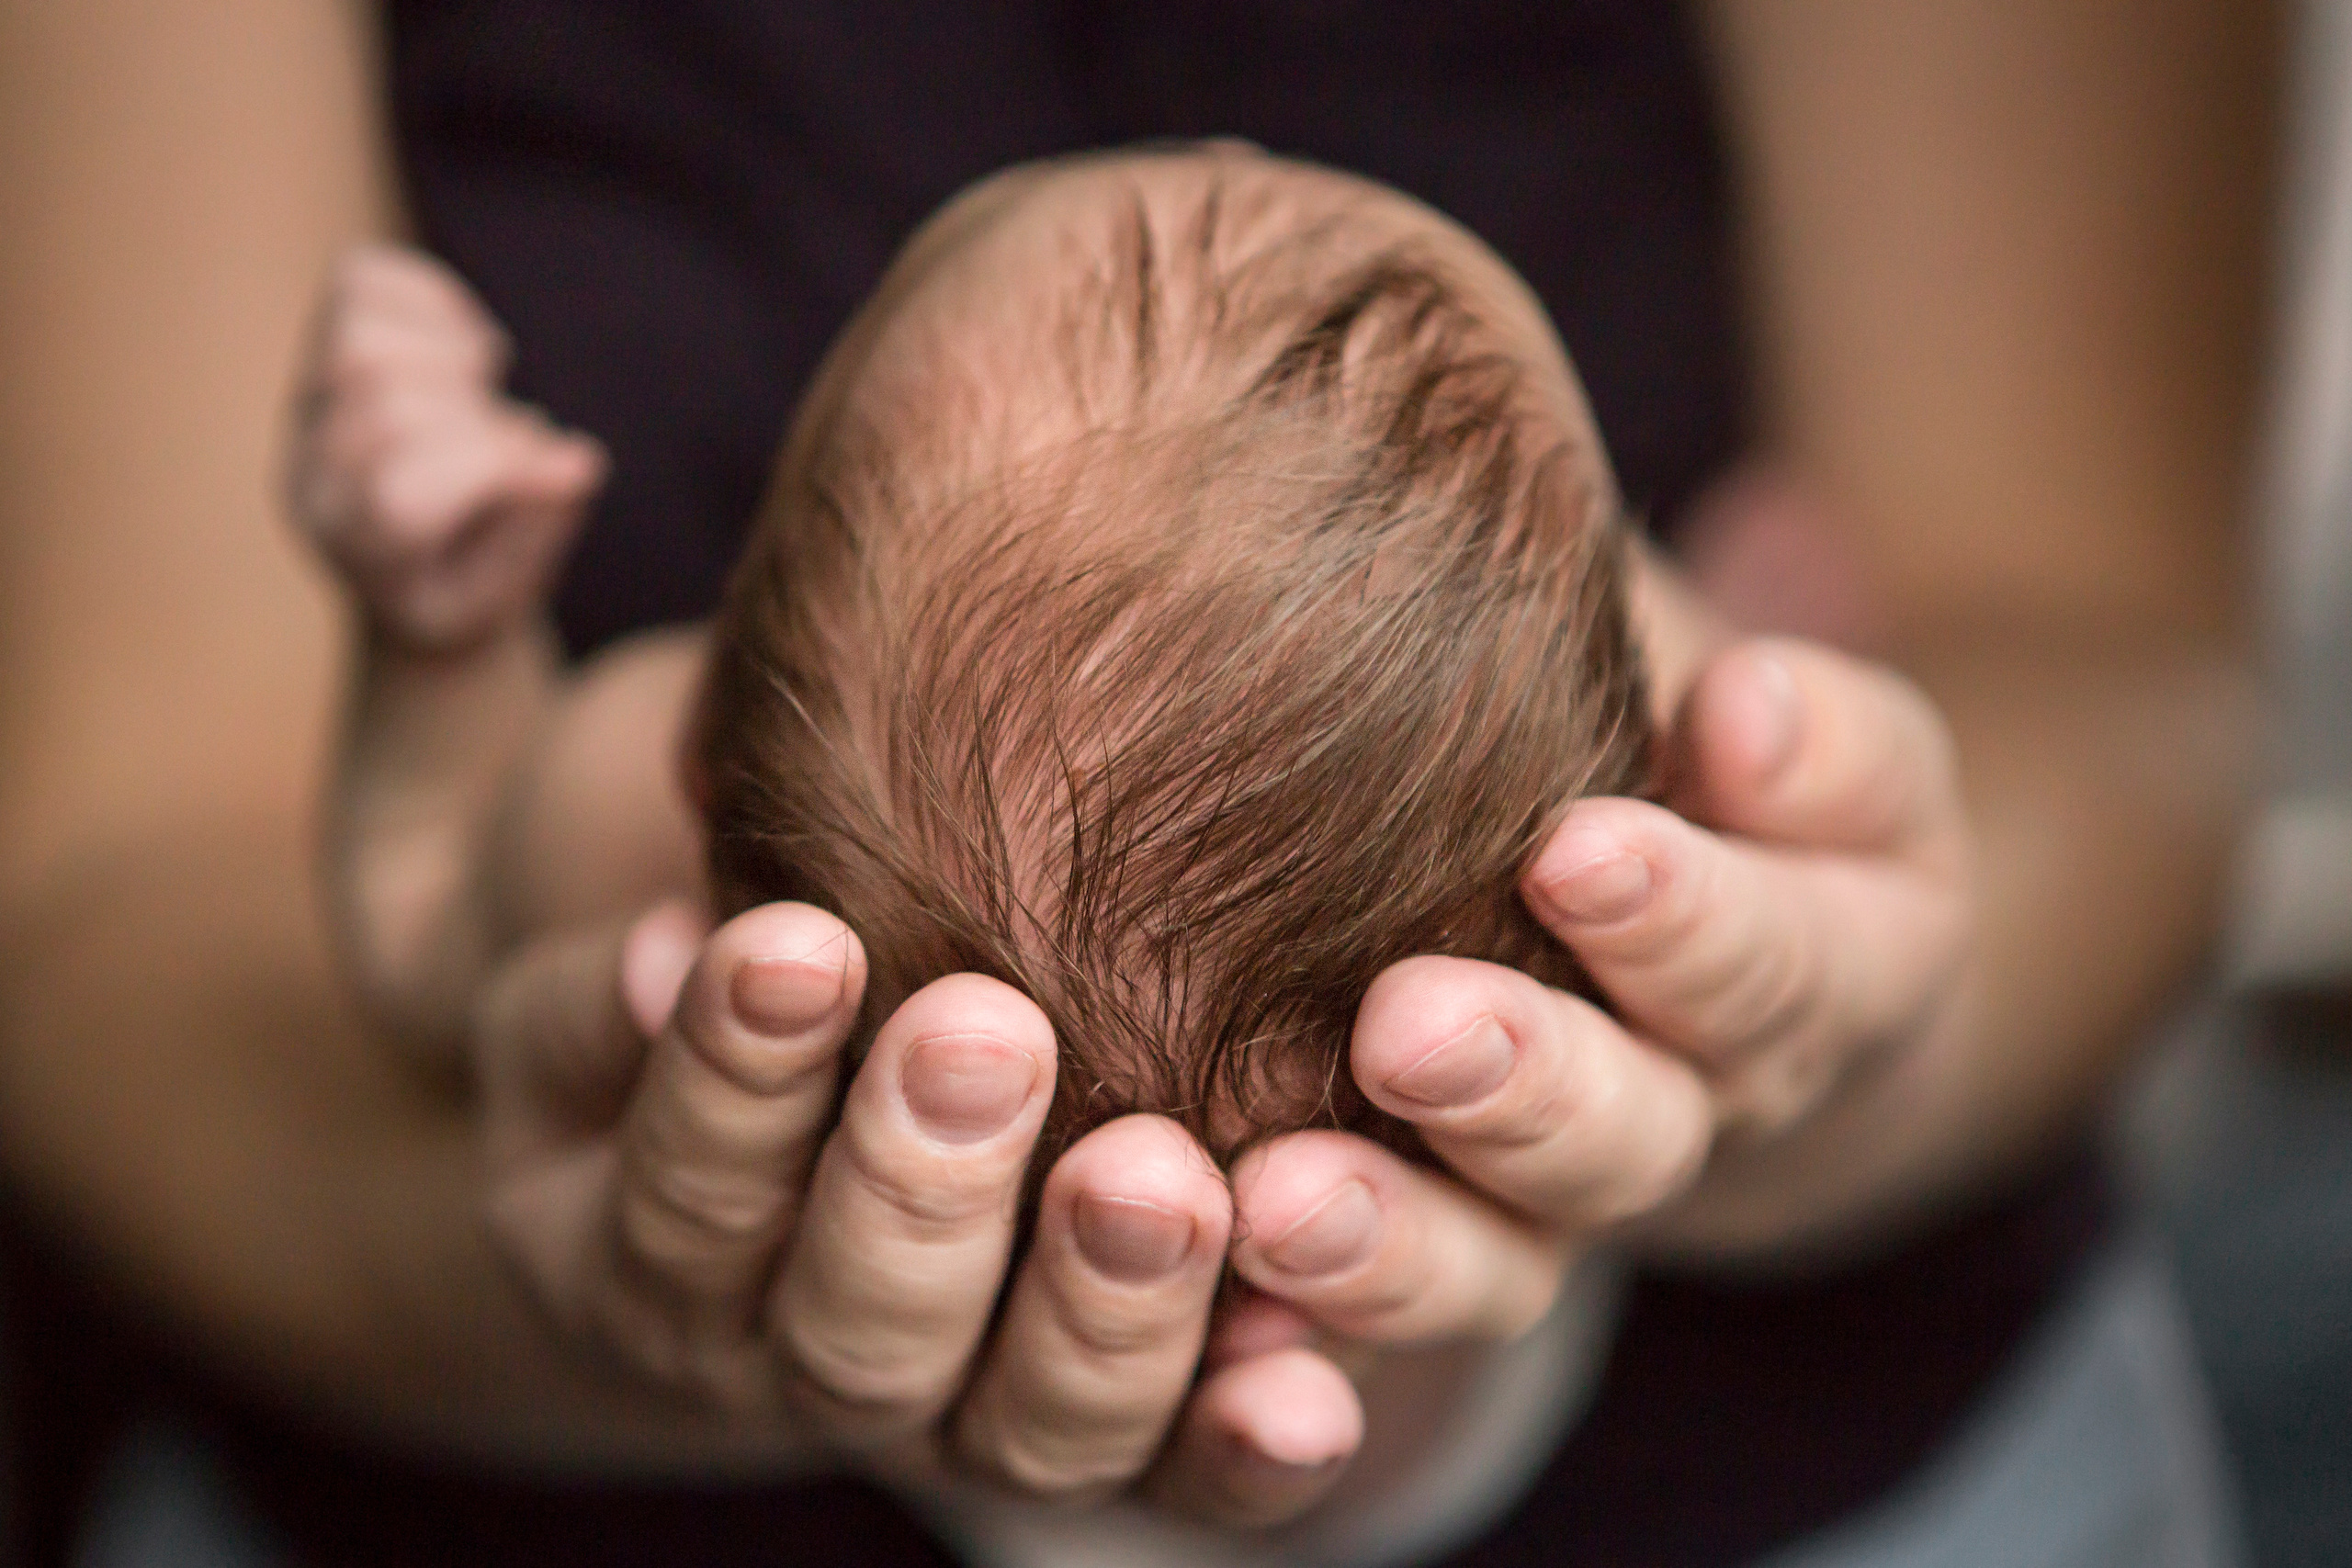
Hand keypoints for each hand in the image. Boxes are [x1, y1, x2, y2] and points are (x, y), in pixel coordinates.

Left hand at [288, 244, 605, 650]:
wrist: (407, 576)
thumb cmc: (466, 584)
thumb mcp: (509, 592)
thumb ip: (540, 529)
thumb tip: (577, 461)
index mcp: (354, 547)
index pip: (400, 492)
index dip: (497, 465)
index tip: (563, 471)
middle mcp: (313, 474)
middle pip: (385, 404)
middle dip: (481, 414)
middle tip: (520, 436)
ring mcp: (311, 407)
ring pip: (361, 340)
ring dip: (450, 352)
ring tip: (486, 385)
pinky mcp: (325, 348)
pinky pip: (361, 284)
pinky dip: (432, 296)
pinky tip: (468, 345)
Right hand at [471, 899, 1359, 1522]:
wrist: (773, 1213)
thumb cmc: (696, 1060)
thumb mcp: (596, 1032)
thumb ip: (618, 1011)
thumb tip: (662, 962)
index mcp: (668, 1272)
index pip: (690, 1191)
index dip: (736, 1078)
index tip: (794, 941)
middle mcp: (818, 1376)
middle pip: (864, 1332)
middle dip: (926, 1188)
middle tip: (985, 1034)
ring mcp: (976, 1428)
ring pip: (1036, 1425)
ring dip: (1108, 1308)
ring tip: (1160, 1178)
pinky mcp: (1128, 1451)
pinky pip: (1188, 1480)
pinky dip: (1245, 1445)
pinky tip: (1308, 1385)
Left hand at [1222, 622, 1972, 1439]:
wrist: (1685, 943)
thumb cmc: (1710, 772)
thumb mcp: (1793, 733)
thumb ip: (1803, 734)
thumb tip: (1745, 714)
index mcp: (1819, 972)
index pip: (1768, 960)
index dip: (1680, 921)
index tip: (1575, 853)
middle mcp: (1693, 1117)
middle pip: (1625, 1142)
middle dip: (1522, 1095)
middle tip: (1407, 1031)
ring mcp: (1552, 1216)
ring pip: (1498, 1272)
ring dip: (1392, 1251)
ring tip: (1280, 1206)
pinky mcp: (1423, 1267)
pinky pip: (1366, 1345)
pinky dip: (1292, 1377)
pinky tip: (1222, 1353)